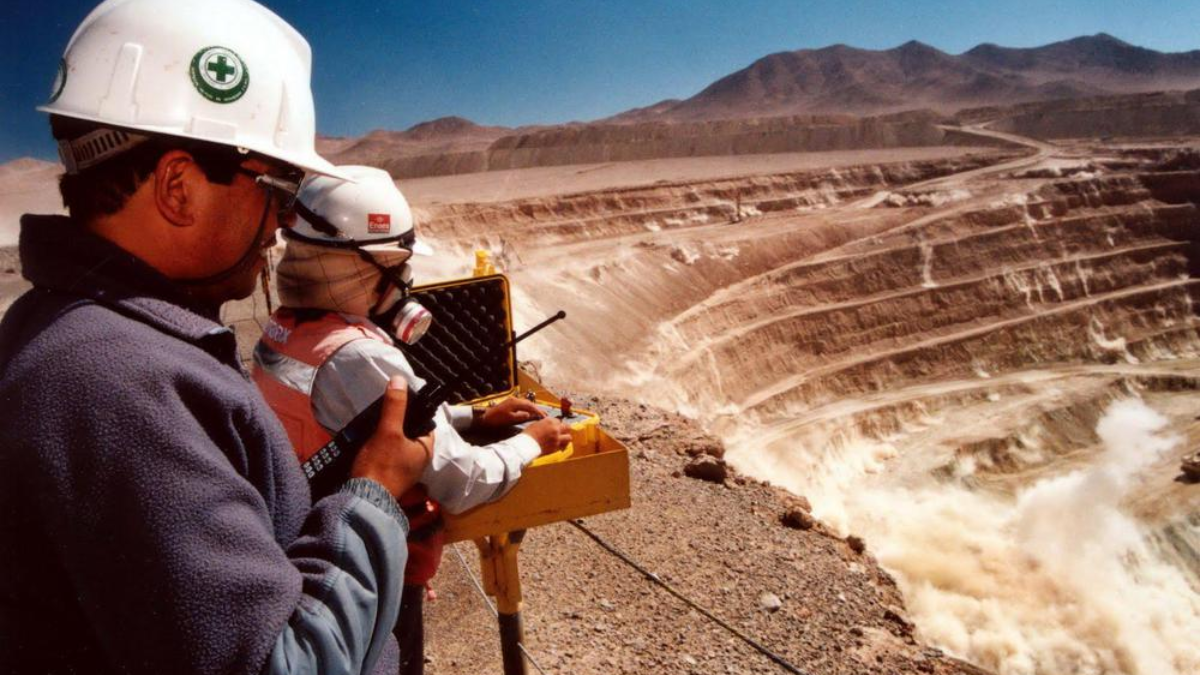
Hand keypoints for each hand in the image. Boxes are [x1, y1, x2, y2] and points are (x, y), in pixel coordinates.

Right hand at [351, 376, 433, 497]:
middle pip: (410, 433)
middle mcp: (418, 461)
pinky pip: (387, 456)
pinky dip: (379, 448)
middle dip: (396, 423)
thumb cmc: (380, 466)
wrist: (363, 499)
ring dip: (385, 435)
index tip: (399, 403)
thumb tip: (400, 380)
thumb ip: (395, 406)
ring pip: (397, 444)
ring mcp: (404, 470)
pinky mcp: (389, 477)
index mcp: (425, 450)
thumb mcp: (388, 431)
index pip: (425, 423)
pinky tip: (367, 444)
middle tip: (382, 415)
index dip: (414, 411)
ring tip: (372, 428)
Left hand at [477, 397, 545, 428]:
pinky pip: (521, 405)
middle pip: (529, 403)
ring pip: (525, 403)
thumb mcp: (510, 419)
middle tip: (544, 414)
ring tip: (539, 413)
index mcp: (515, 403)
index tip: (543, 416)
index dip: (538, 411)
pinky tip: (529, 412)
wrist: (485, 418)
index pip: (530, 406)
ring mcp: (511, 401)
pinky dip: (527, 408)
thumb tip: (529, 414)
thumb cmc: (496, 419)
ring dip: (532, 408)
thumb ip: (521, 416)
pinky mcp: (509, 404)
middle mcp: (514, 400)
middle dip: (537, 409)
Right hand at [521, 418, 571, 455]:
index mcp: (549, 421)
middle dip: (565, 429)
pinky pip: (563, 446)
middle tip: (562, 431)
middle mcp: (555, 429)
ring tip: (563, 439)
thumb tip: (547, 425)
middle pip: (567, 427)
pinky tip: (559, 446)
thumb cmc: (528, 435)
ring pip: (568, 437)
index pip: (558, 420)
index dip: (557, 424)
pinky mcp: (556, 447)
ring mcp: (557, 438)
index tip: (555, 426)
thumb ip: (544, 424)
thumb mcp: (535, 424)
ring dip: (566, 437)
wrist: (526, 446)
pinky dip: (562, 445)